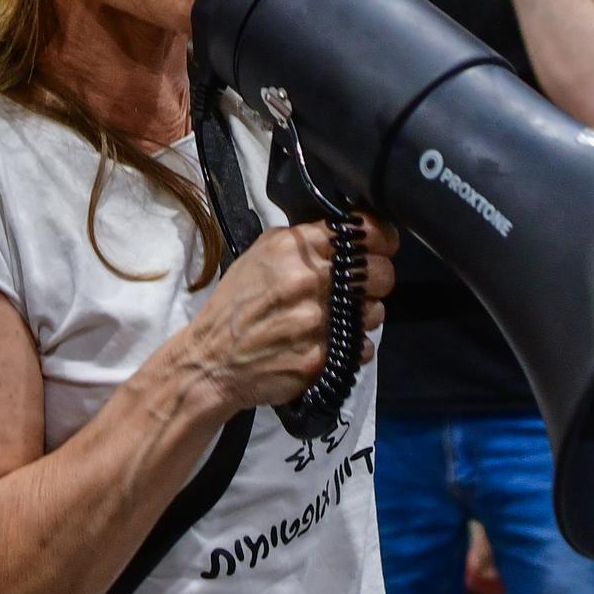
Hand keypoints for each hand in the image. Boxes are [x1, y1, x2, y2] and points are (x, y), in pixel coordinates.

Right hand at [170, 217, 400, 416]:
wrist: (211, 360)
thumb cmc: (236, 305)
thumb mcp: (261, 254)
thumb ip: (304, 240)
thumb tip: (347, 233)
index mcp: (294, 248)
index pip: (365, 232)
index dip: (381, 240)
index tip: (380, 247)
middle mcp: (308, 280)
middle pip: (381, 273)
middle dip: (374, 280)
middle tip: (358, 288)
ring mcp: (316, 321)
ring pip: (376, 312)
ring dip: (364, 315)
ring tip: (337, 319)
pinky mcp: (321, 357)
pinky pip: (363, 347)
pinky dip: (354, 346)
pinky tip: (329, 343)